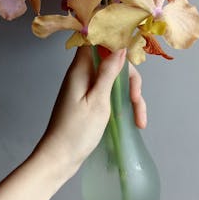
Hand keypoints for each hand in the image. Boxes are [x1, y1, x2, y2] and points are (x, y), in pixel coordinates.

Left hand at [35, 47, 146, 176]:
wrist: (59, 158)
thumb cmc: (76, 131)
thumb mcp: (98, 101)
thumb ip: (108, 72)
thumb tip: (119, 46)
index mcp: (80, 69)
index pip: (97, 40)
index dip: (115, 41)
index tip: (132, 54)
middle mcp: (83, 74)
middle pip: (113, 62)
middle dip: (130, 79)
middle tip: (136, 99)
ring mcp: (87, 88)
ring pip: (116, 80)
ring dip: (131, 96)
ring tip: (139, 120)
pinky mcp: (91, 101)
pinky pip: (111, 93)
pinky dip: (124, 104)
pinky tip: (134, 121)